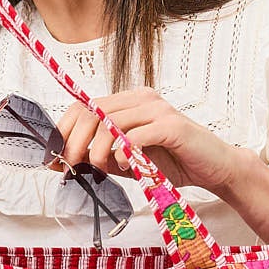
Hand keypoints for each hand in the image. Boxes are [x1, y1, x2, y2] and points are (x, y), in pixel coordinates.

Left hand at [53, 87, 248, 194]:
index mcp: (128, 102)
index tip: (54, 158)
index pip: (84, 106)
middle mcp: (141, 99)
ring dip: (97, 150)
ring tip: (101, 169)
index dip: (64, 131)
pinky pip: (136, 136)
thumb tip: (63, 161)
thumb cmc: (171, 163)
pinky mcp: (171, 126)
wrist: (214, 168)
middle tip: (72, 166)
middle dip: (75, 142)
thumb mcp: (126, 160)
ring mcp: (157, 109)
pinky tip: (128, 167)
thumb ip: (98, 157)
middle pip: (92, 112)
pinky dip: (125, 153)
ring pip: (111, 123)